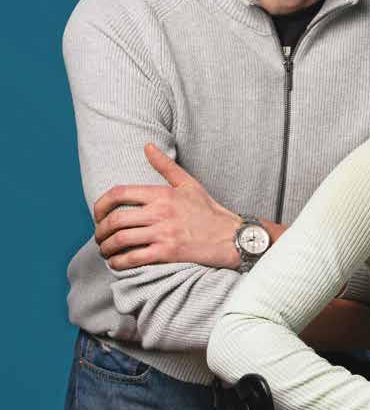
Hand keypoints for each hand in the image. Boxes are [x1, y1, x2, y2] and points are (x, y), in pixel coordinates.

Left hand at [94, 144, 280, 269]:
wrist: (232, 237)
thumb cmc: (210, 211)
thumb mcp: (189, 184)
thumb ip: (166, 166)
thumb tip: (147, 146)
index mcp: (162, 193)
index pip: (119, 193)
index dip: (100, 205)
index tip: (98, 215)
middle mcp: (160, 211)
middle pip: (115, 220)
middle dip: (100, 231)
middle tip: (100, 237)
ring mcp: (164, 233)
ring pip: (120, 241)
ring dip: (107, 248)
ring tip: (106, 251)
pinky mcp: (168, 253)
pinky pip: (133, 258)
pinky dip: (119, 263)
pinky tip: (117, 264)